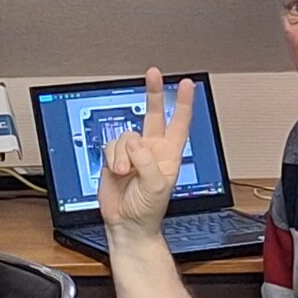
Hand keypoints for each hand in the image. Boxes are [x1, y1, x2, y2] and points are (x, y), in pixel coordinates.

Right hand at [98, 67, 193, 238]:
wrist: (127, 224)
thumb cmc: (149, 210)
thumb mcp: (157, 185)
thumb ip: (146, 161)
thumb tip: (133, 142)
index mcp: (170, 154)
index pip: (180, 122)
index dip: (184, 103)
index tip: (187, 83)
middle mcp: (152, 149)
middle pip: (154, 114)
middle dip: (153, 93)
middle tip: (154, 74)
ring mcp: (133, 152)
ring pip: (126, 134)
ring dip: (122, 154)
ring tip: (124, 172)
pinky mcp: (114, 157)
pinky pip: (111, 145)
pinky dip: (112, 158)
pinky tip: (116, 171)